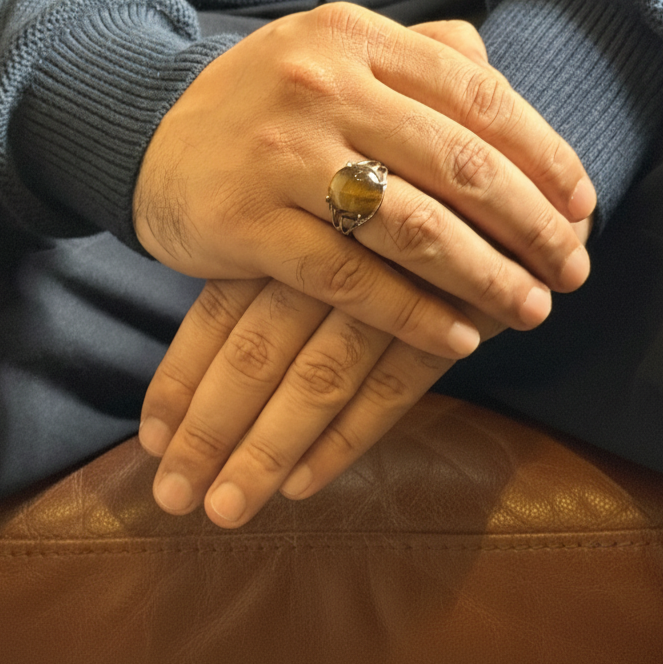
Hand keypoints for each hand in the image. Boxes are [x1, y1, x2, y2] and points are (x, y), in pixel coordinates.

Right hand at [133, 4, 594, 360]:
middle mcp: (321, 85)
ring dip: (487, 277)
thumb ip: (417, 54)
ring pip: (413, 226)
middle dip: (532, 223)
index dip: (543, 152)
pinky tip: (459, 337)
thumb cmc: (265, 102)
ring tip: (532, 309)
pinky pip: (352, 280)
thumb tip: (503, 71)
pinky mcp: (247, 223)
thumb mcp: (333, 54)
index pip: (478, 93)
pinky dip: (415, 314)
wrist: (145, 134)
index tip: (582, 203)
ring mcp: (281, 155)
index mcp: (356, 38)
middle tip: (574, 266)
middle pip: (459, 162)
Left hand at [139, 217, 593, 527]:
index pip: (224, 305)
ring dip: (269, 446)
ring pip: (320, 373)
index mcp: (297, 209)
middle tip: (176, 497)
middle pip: (260, 345)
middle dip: (213, 426)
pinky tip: (306, 481)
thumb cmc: (407, 176)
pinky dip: (349, 434)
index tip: (152, 439)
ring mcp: (397, 280)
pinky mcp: (456, 310)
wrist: (510, 156)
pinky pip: (394, 382)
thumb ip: (283, 251)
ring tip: (225, 508)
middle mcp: (336, 243)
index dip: (186, 374)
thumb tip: (210, 339)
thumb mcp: (334, 197)